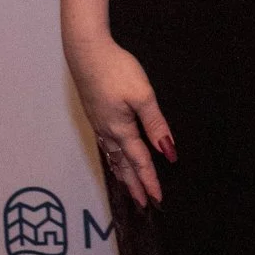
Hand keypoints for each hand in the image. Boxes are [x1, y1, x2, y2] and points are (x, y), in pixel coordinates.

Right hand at [66, 35, 173, 205]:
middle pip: (123, 165)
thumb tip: (168, 152)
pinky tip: (113, 157)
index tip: (157, 199)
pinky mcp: (95, 113)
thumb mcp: (143, 95)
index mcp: (121, 129)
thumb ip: (156, 124)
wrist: (86, 51)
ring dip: (122, 174)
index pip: (140, 161)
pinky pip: (105, 145)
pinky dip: (112, 159)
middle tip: (143, 204)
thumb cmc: (116, 70)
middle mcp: (107, 131)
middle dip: (134, 185)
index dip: (149, 181)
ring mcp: (99, 123)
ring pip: (112, 157)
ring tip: (129, 188)